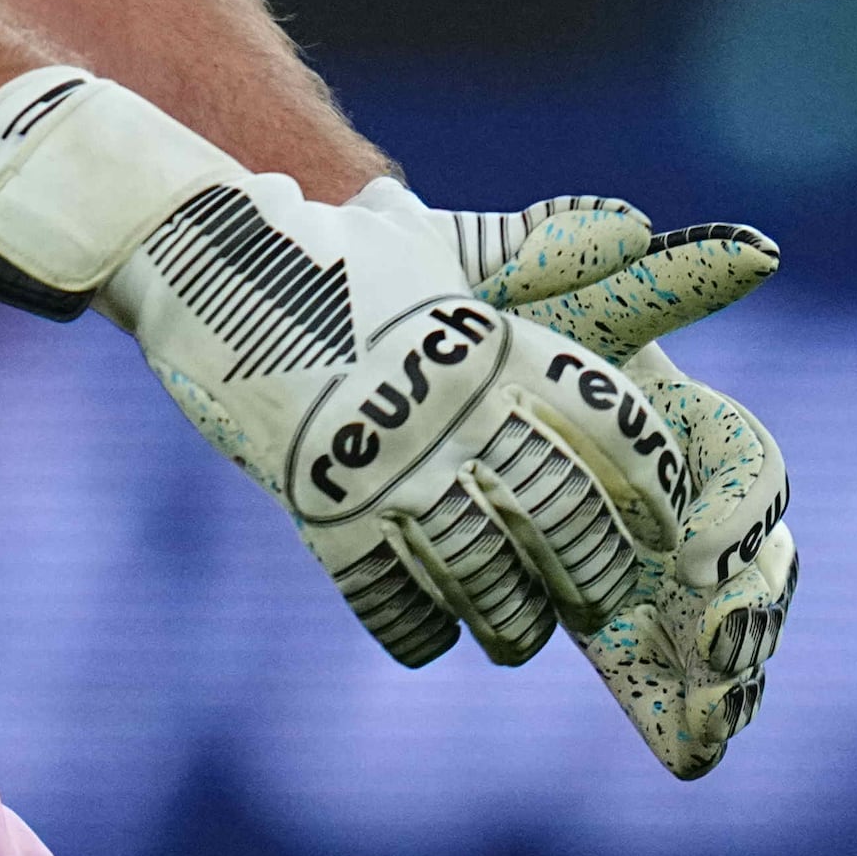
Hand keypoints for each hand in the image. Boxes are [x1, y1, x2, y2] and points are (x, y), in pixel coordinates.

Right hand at [0, 72, 697, 669]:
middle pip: (561, 515)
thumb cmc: (326, 246)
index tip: (659, 530)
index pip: (610, 427)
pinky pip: (390, 598)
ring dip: (514, 620)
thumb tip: (635, 221)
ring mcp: (382, 459)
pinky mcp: (316, 503)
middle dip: (595, 573)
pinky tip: (433, 632)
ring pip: (485, 573)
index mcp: (488, 341)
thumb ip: (533, 244)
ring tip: (519, 634)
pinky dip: (421, 629)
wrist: (197, 252)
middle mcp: (449, 406)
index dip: (651, 490)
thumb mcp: (430, 237)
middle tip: (597, 598)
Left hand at [484, 212, 796, 776]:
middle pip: (759, 563)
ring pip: (723, 628)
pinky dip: (678, 715)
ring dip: (733, 674)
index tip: (694, 555)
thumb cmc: (465, 313)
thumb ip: (598, 250)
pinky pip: (657, 673)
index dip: (740, 513)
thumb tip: (752, 246)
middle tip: (723, 649)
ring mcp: (645, 561)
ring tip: (719, 710)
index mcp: (678, 414)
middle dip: (754, 611)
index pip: (750, 466)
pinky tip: (689, 756)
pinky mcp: (603, 617)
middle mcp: (681, 494)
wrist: (387, 367)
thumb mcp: (512, 277)